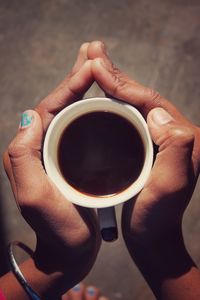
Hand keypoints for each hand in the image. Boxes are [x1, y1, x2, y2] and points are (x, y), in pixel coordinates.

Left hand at [3, 43, 100, 297]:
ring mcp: (56, 152)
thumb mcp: (35, 196)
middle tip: (93, 51)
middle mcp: (39, 147)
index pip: (49, 108)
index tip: (90, 65)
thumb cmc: (56, 228)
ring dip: (84, 87)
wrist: (68, 250)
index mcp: (29, 151)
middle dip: (76, 76)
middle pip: (59, 103)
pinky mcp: (71, 158)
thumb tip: (29, 116)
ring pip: (71, 111)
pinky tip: (102, 99)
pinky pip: (81, 126)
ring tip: (97, 66)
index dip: (69, 84)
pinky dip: (91, 108)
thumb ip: (23, 157)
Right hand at [87, 41, 199, 298]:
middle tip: (93, 53)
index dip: (123, 82)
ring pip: (134, 104)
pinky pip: (128, 117)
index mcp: (183, 137)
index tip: (97, 67)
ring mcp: (159, 139)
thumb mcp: (170, 186)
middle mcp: (174, 133)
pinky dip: (112, 103)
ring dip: (114, 84)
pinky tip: (99, 96)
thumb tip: (157, 111)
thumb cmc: (157, 217)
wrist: (152, 237)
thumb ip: (175, 146)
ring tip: (94, 66)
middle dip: (117, 74)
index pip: (151, 100)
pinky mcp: (146, 146)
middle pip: (142, 96)